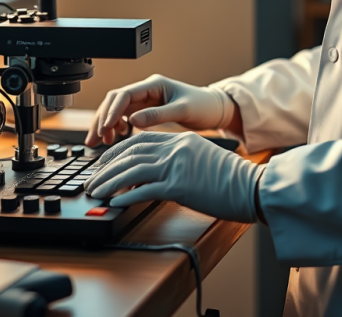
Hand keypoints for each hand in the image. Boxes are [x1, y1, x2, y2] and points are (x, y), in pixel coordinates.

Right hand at [85, 75, 234, 146]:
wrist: (214, 109)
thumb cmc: (202, 105)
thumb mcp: (182, 110)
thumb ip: (158, 115)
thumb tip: (133, 121)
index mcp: (155, 84)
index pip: (124, 95)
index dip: (111, 111)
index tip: (104, 128)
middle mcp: (147, 90)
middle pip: (115, 101)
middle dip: (101, 119)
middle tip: (93, 140)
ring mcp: (146, 100)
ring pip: (117, 109)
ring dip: (106, 124)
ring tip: (100, 142)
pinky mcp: (147, 110)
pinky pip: (125, 117)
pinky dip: (117, 127)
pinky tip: (117, 138)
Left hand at [85, 131, 262, 222]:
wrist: (249, 186)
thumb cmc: (228, 177)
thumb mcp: (200, 157)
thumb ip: (177, 158)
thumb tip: (151, 172)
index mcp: (180, 140)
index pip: (140, 140)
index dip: (118, 151)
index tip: (104, 162)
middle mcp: (176, 149)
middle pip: (131, 154)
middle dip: (107, 168)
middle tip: (93, 180)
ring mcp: (176, 166)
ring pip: (132, 171)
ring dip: (110, 183)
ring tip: (97, 192)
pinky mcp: (178, 186)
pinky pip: (144, 190)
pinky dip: (127, 196)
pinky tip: (115, 202)